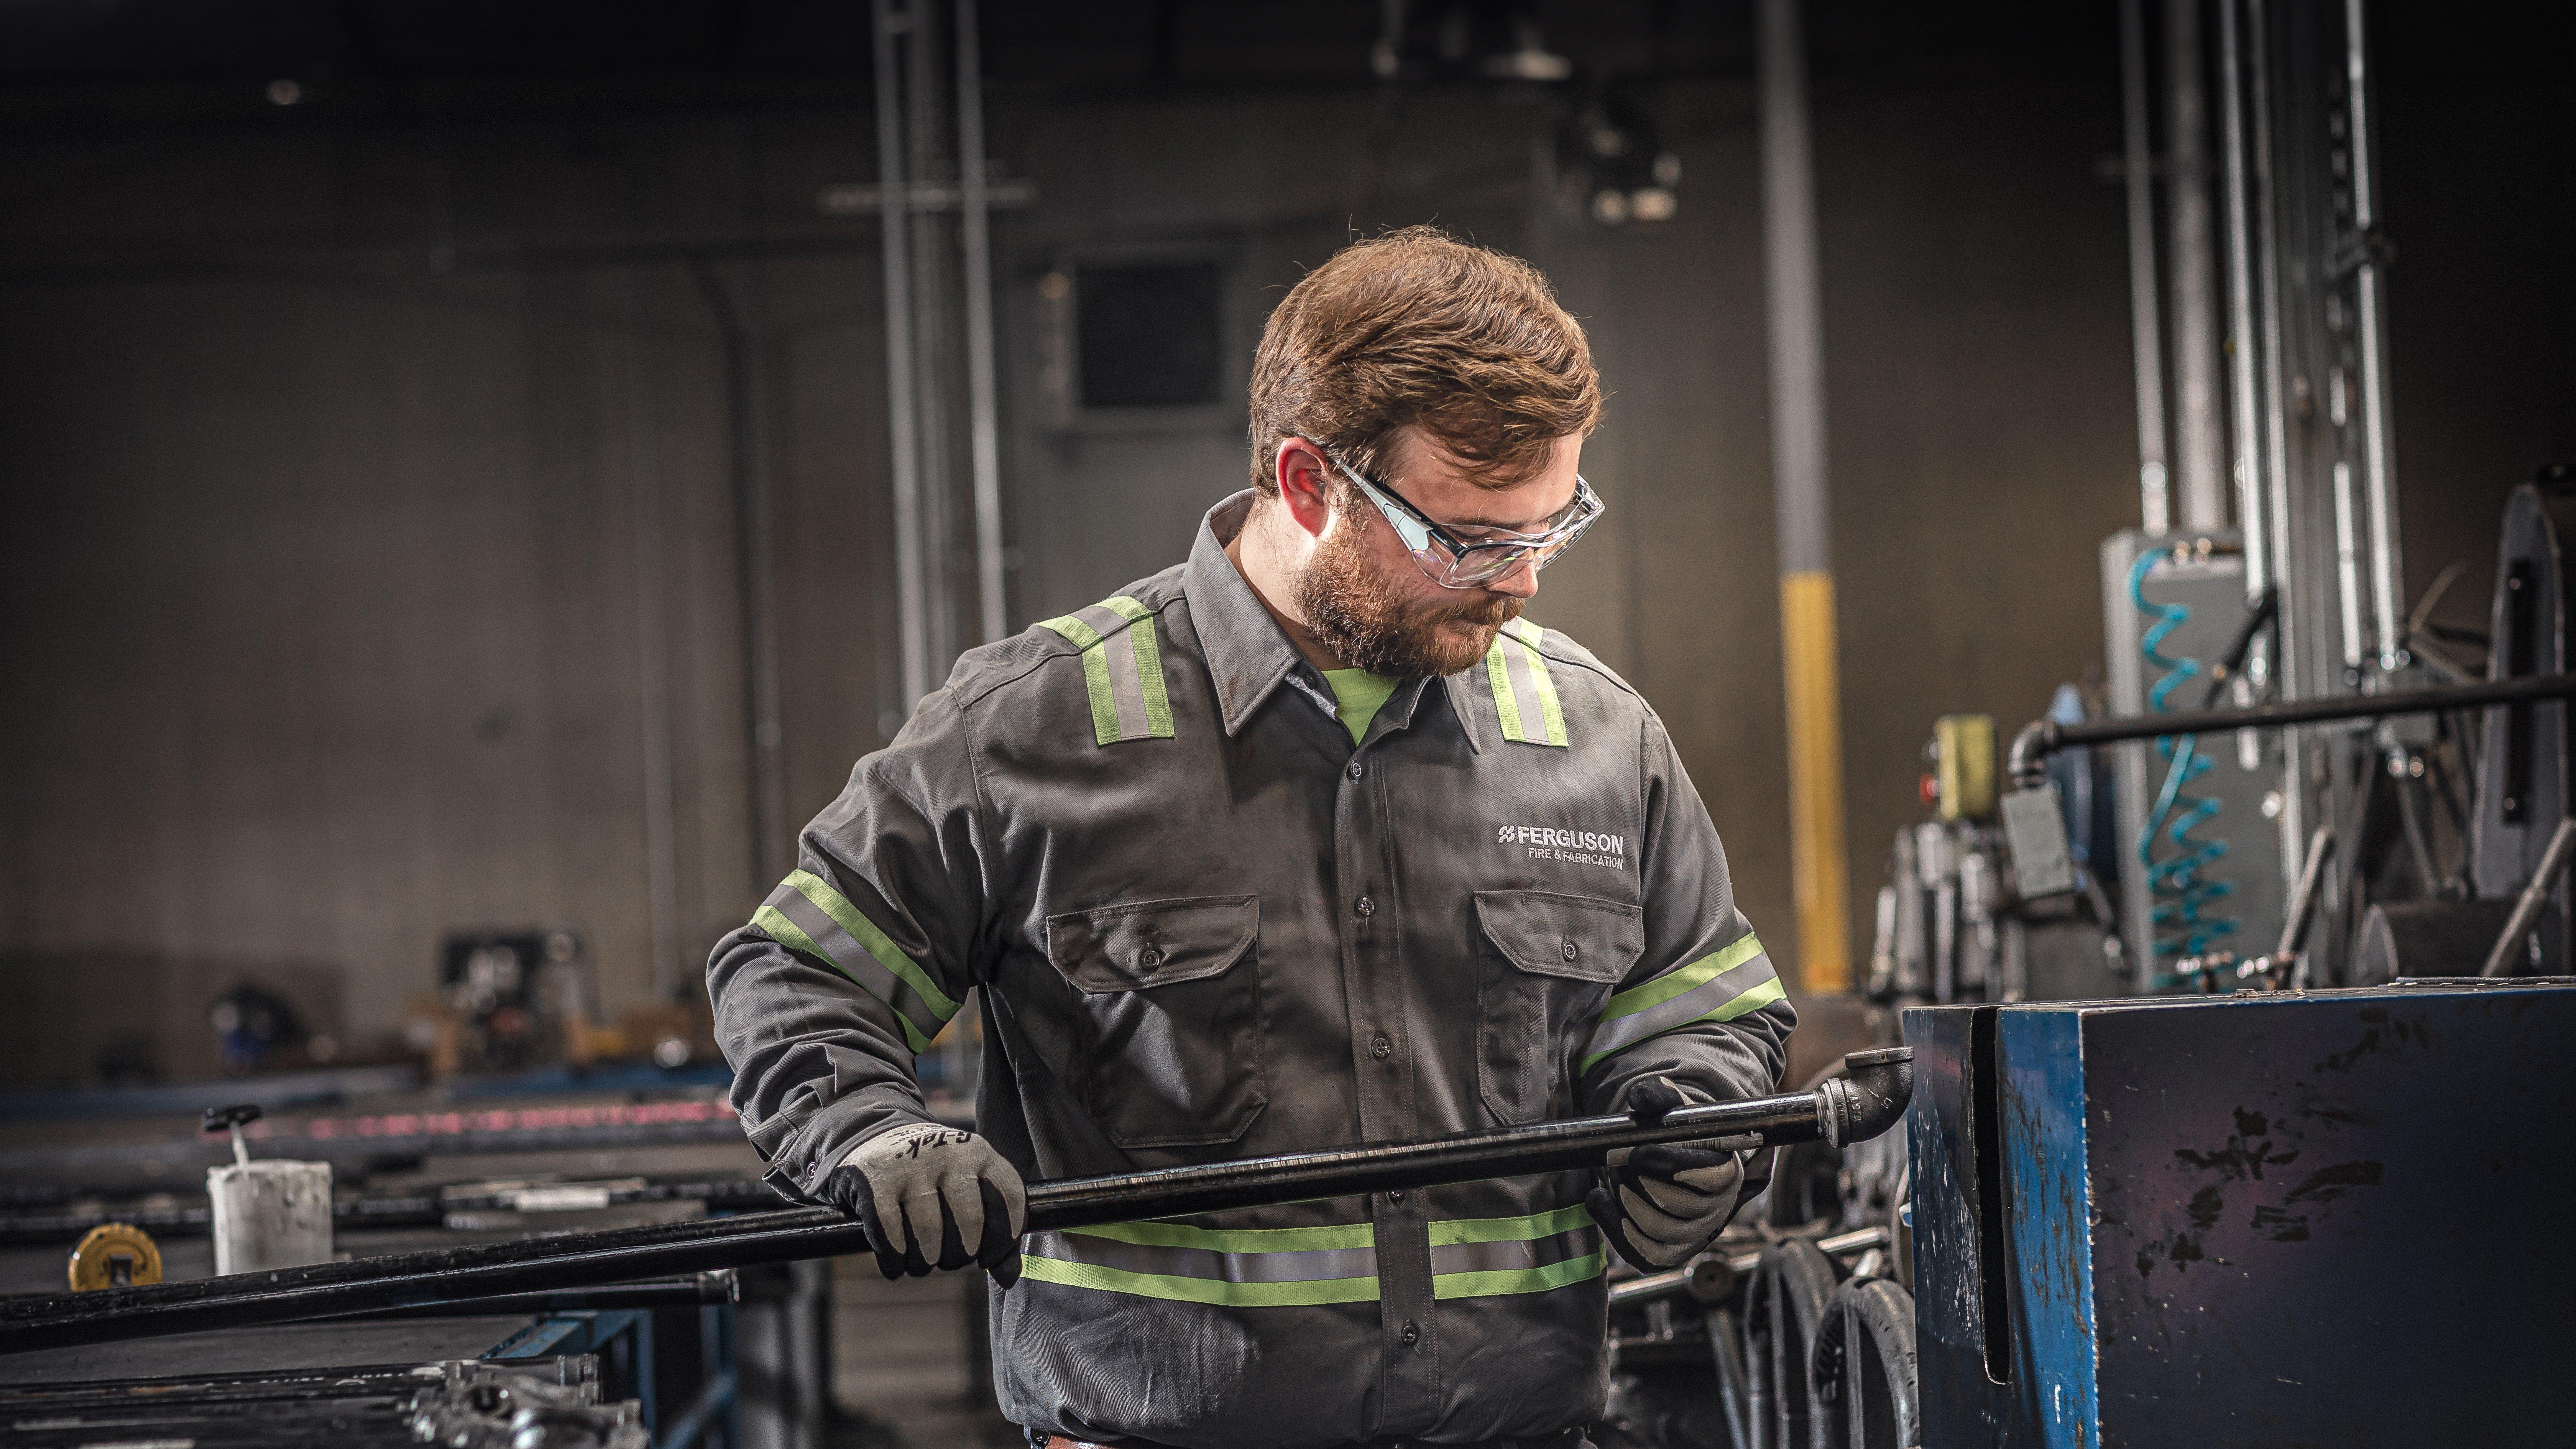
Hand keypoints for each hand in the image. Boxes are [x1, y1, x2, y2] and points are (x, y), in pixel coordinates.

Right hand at [819, 1123, 1026, 1285]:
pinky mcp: (875, 1178)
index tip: (987, 1258)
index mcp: (979, 1153)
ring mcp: (910, 1163)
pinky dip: (895, 1258)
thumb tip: (1007, 1278)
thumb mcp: (969, 1188)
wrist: (877, 1140)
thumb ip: (995, 1230)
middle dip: (960, 1255)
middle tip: (948, 1259)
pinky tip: (896, 1262)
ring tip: (922, 1261)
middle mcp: (948, 1153)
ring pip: (929, 1232)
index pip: (1008, 1197)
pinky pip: (891, 1233)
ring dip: (925, 1261)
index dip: (1003, 1238)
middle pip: (969, 1221)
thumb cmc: (933, 1178)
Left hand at [1585, 1077, 1744, 1270]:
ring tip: (1615, 1181)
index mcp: (1726, 1172)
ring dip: (1628, 1204)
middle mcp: (1717, 1209)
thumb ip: (1660, 1096)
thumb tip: (1641, 1096)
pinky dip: (1616, 1230)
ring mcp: (1695, 1236)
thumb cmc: (1677, 1137)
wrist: (1675, 1166)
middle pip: (1678, 1205)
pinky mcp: (1671, 1254)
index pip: (1707, 1175)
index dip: (1668, 1164)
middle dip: (1641, 1182)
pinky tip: (1602, 1200)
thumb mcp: (1673, 1111)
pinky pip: (1645, 1254)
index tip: (1638, 1151)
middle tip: (1619, 1163)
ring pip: (1659, 1230)